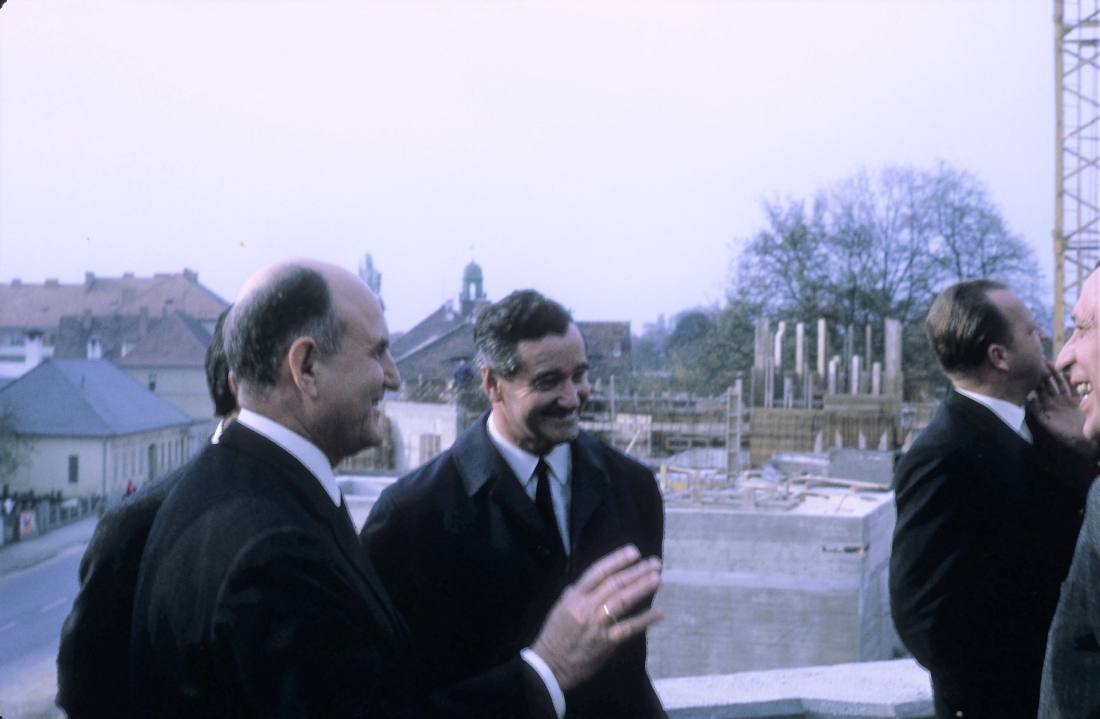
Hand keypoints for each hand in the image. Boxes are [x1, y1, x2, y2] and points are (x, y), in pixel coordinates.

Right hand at [530, 544, 662, 691]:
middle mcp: (586, 607)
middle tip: (655, 564)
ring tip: (658, 579)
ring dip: (642, 589)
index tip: (634, 552)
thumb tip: (589, 582)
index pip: (598, 572)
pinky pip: (628, 628)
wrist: (549, 666)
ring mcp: (596, 625)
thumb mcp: (560, 608)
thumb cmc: (554, 637)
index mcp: (574, 597)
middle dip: (636, 572)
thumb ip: (575, 593)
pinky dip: (644, 620)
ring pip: (622, 601)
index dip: (617, 560)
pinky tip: (658, 612)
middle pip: (614, 584)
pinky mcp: (605, 643)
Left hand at [1034, 362, 1097, 458]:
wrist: (1081, 439)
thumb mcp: (1046, 423)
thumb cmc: (1062, 433)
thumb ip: (1038, 411)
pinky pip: (1073, 386)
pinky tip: (1066, 370)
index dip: (1034, 381)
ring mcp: (1066, 398)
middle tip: (1037, 361)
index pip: (1038, 390)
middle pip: (1048, 383)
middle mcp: (1055, 399)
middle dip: (1043, 373)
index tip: (1028, 371)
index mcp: (1046, 404)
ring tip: (1049, 363)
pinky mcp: (1077, 398)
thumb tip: (1031, 398)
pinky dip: (1070, 379)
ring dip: (1055, 373)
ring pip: (1059, 383)